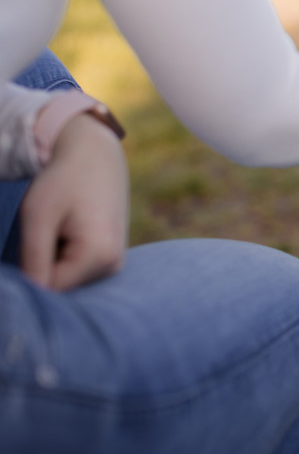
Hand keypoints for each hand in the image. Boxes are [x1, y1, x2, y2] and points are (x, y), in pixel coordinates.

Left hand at [19, 113, 129, 290]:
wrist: (97, 156)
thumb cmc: (65, 181)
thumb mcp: (39, 217)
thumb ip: (34, 260)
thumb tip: (30, 298)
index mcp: (100, 256)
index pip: (49, 289)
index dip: (28, 272)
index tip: (31, 240)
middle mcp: (114, 266)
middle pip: (61, 287)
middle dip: (42, 266)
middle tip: (46, 230)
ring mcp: (115, 263)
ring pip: (67, 280)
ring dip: (52, 261)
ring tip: (59, 229)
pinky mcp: (111, 258)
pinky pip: (77, 271)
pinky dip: (64, 257)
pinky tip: (68, 232)